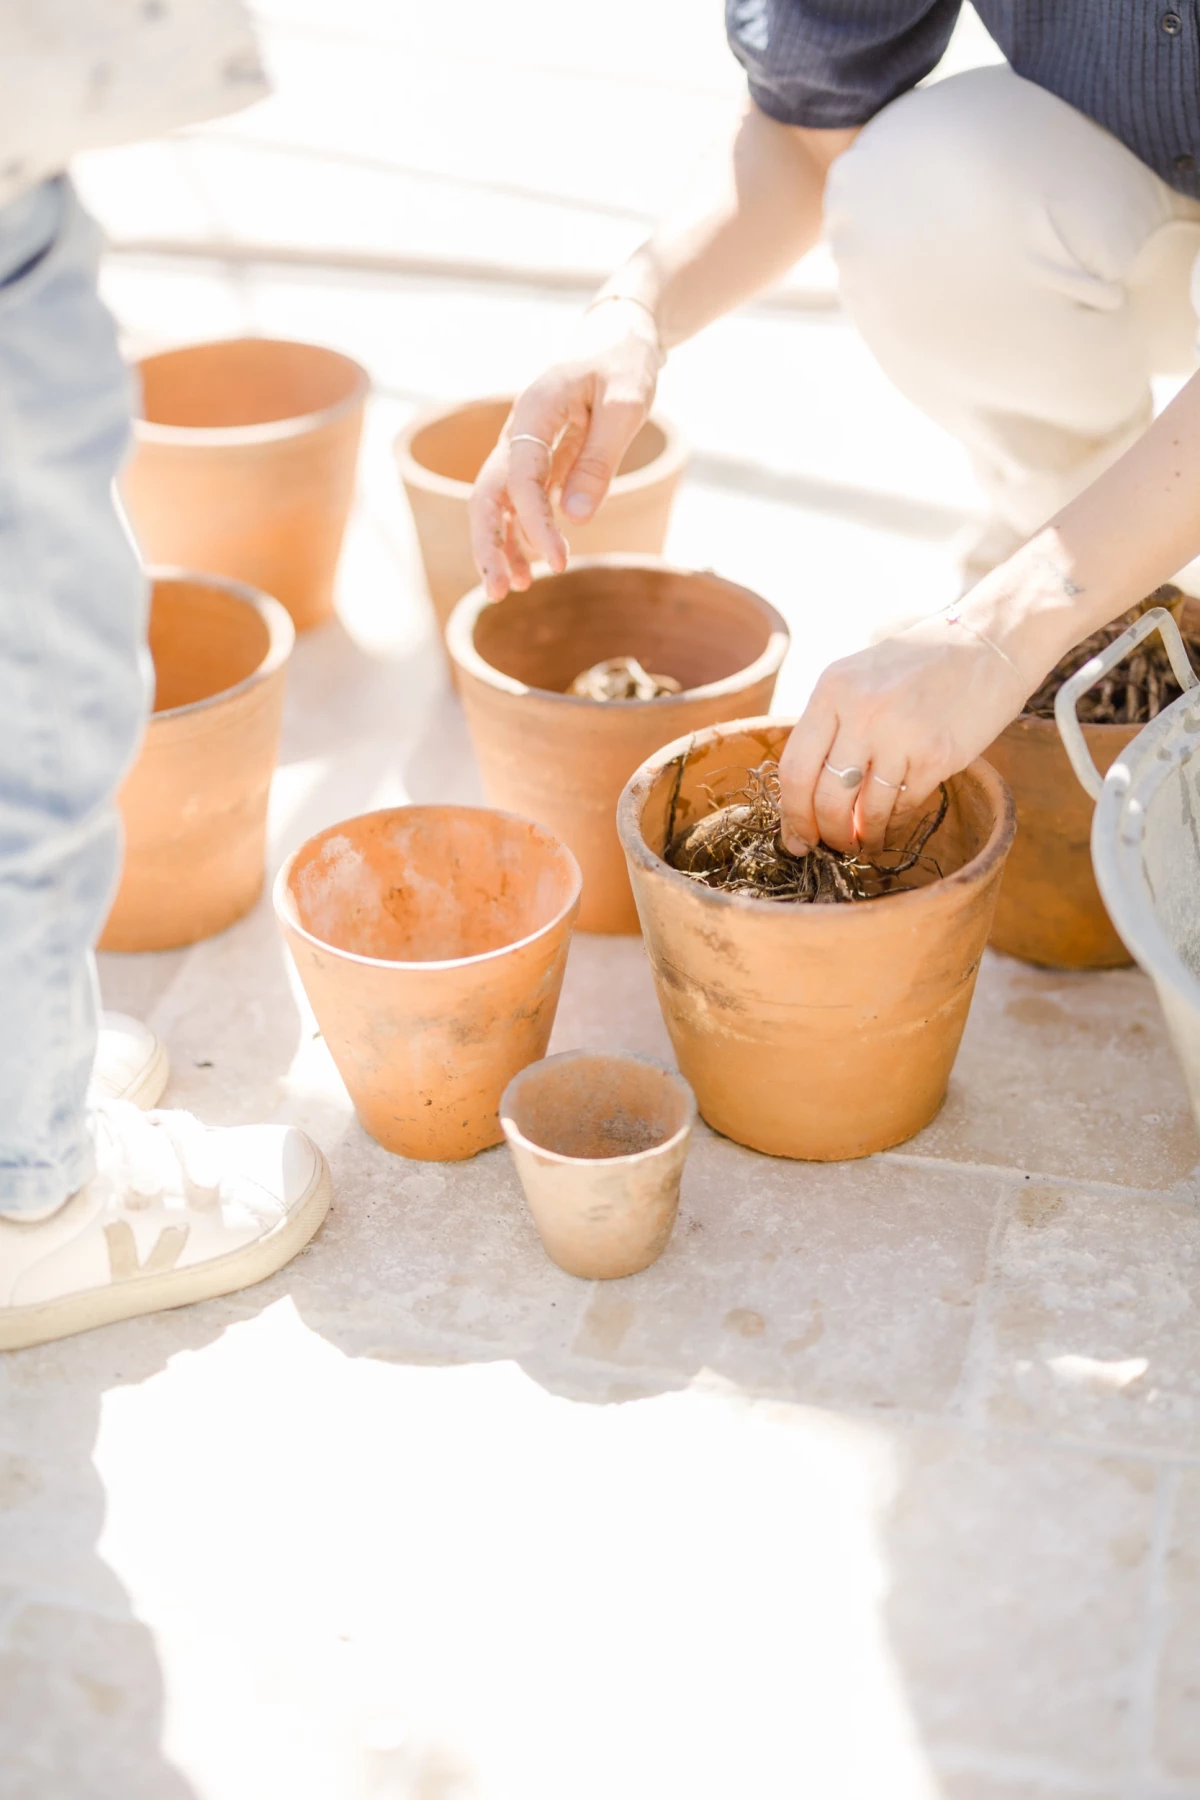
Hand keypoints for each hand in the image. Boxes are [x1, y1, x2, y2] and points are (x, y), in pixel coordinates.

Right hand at [468, 300, 660, 600]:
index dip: (534, 524)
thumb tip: (576, 519)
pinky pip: (520, 501)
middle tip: (501, 592)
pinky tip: (529, 565)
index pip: (521, 478)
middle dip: (488, 544)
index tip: (558, 562)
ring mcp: (525, 445)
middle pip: (487, 493)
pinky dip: (521, 532)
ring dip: (500, 545)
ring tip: (513, 589)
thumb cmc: (625, 362)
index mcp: (535, 410)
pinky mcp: (540, 458)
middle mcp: (519, 430)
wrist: (619, 334)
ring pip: (497, 501)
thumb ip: (600, 459)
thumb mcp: (626, 403)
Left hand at [778, 618, 1028, 856]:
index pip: (794, 767)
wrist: (990, 642)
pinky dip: (892, 825)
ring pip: (864, 811)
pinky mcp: (937, 755)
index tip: (796, 838)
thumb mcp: (860, 676)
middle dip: (824, 833)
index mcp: (832, 688)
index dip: (792, 813)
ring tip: (862, 842)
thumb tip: (804, 795)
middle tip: (829, 847)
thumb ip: (831, 723)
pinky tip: (890, 826)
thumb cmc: (920, 663)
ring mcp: (900, 734)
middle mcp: (861, 711)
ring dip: (861, 837)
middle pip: (824, 797)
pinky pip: (902, 807)